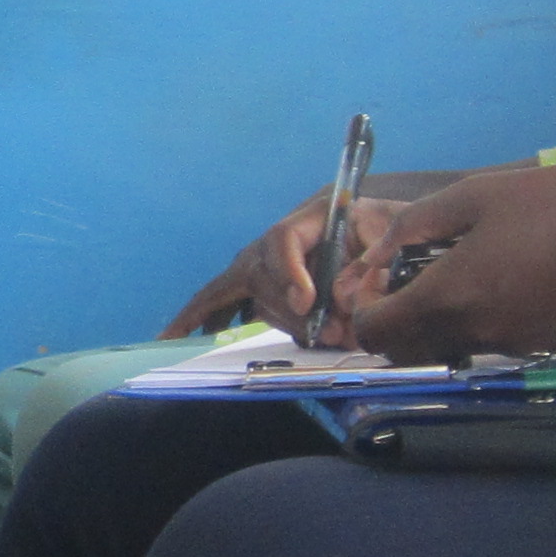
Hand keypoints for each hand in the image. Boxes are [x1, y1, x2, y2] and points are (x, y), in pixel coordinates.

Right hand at [163, 187, 394, 340]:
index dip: (290, 272)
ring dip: (286, 324)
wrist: (373, 236)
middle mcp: (274, 242)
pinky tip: (171, 336)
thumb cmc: (381, 232)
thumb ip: (367, 266)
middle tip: (333, 334)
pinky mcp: (253, 288)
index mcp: (308, 218)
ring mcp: (258, 264)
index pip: (282, 239)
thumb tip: (339, 301)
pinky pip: (216, 301)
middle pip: (263, 275)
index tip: (308, 302)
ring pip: (253, 299)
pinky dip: (195, 318)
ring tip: (326, 338)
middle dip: (294, 312)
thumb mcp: (385, 238)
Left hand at [340, 166, 555, 361]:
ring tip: (463, 275)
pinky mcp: (540, 347)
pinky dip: (480, 323)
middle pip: (407, 351)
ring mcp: (509, 346)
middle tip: (414, 279)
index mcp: (449, 296)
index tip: (383, 280)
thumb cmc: (549, 203)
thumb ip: (412, 227)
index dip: (367, 309)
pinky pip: (489, 343)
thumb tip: (377, 256)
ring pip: (448, 348)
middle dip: (397, 322)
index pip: (377, 333)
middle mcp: (474, 333)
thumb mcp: (470, 195)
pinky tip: (502, 284)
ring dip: (438, 323)